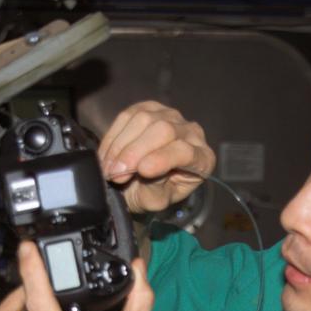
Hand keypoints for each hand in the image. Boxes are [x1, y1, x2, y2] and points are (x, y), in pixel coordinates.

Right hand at [98, 101, 215, 214]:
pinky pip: (127, 116)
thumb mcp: (155, 202)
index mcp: (202, 158)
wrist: (139, 183)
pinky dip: (113, 137)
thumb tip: (143, 170)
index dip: (163, 158)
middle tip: (116, 174)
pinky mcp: (149, 108)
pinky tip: (107, 156)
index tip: (142, 170)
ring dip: (120, 146)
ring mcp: (171, 116)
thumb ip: (154, 191)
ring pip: (144, 120)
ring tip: (109, 169)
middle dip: (135, 152)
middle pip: (164, 130)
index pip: (185, 152)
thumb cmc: (152, 193)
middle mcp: (192, 132)